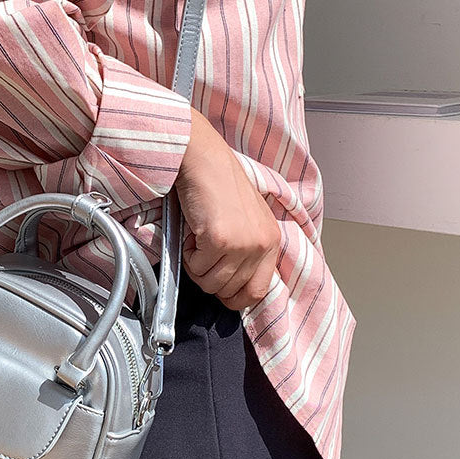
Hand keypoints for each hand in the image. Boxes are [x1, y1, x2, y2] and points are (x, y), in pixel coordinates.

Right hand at [175, 108, 280, 310]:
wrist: (204, 160)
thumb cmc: (220, 186)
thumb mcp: (247, 221)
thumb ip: (248, 251)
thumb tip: (231, 284)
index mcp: (272, 241)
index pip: (258, 291)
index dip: (235, 298)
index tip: (219, 288)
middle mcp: (261, 244)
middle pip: (229, 290)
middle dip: (209, 277)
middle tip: (203, 252)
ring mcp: (242, 243)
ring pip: (210, 283)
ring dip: (197, 266)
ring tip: (198, 240)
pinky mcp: (220, 240)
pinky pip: (197, 268)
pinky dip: (187, 255)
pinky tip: (192, 233)